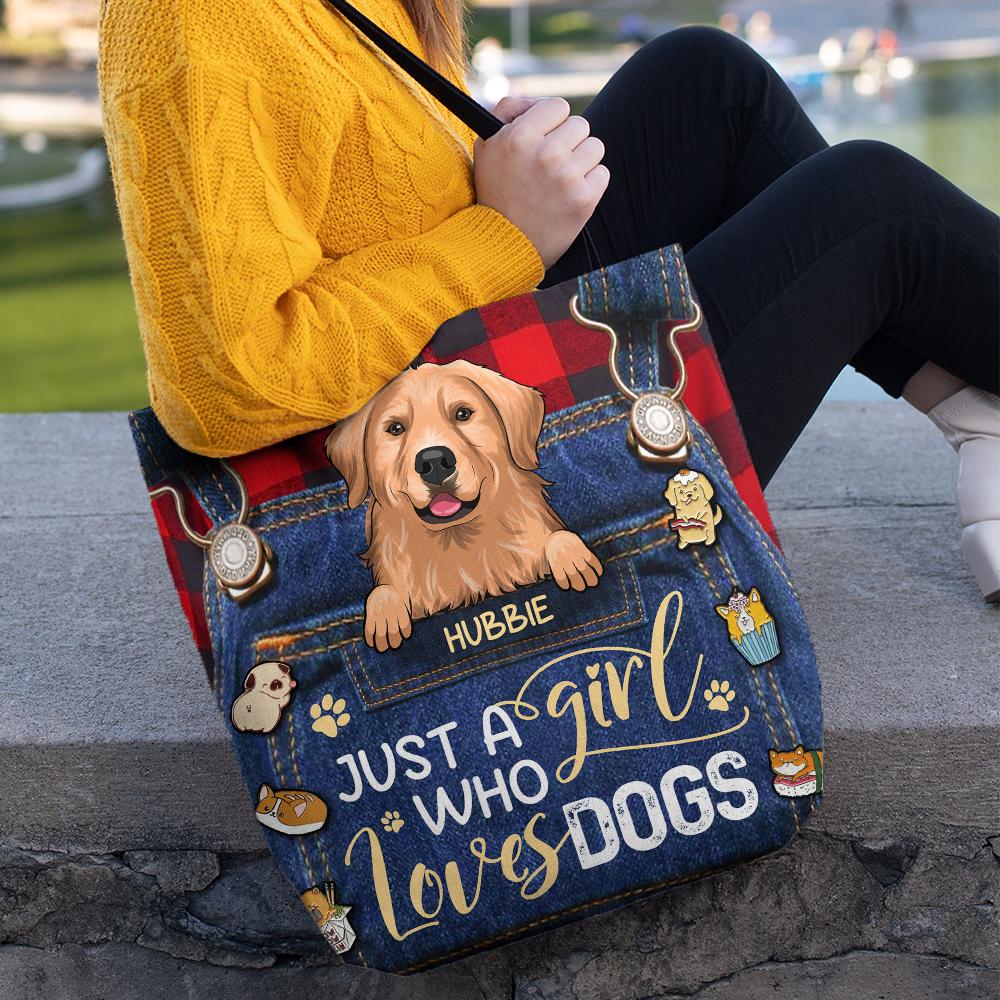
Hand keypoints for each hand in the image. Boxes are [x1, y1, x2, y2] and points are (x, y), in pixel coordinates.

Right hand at [473, 96, 609, 268]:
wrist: (503, 245)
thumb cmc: (495, 193)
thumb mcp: (486, 147)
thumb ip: (506, 111)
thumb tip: (536, 101)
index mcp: (520, 136)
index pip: (559, 106)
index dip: (553, 123)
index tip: (545, 139)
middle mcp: (545, 153)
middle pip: (580, 125)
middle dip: (569, 142)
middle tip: (553, 164)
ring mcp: (567, 177)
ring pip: (595, 147)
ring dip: (582, 161)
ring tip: (561, 180)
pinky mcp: (584, 199)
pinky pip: (602, 173)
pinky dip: (590, 183)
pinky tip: (569, 195)